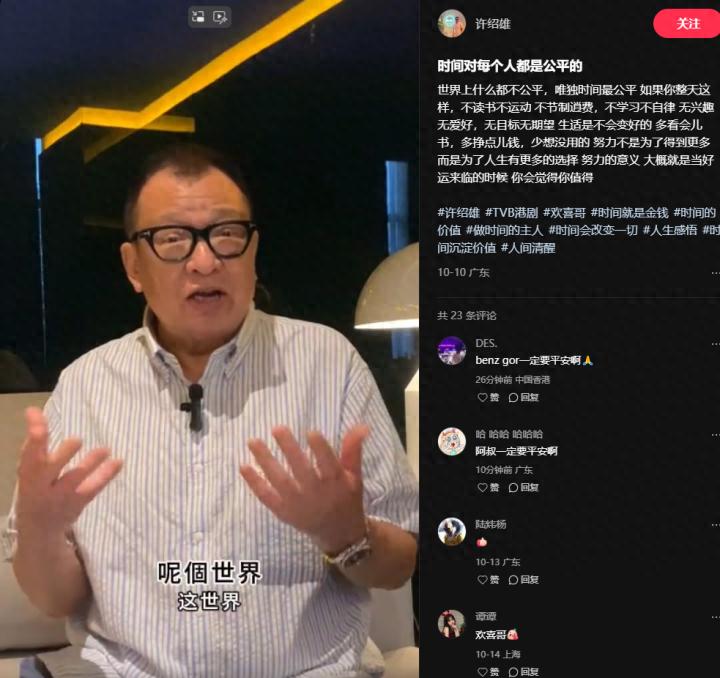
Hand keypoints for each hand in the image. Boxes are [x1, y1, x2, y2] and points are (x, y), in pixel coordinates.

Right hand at [15, 407, 122, 535]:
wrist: (38, 529)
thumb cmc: (36, 486)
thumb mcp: (31, 467)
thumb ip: (35, 442)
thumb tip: (33, 410)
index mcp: (27, 474)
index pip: (29, 455)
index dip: (34, 439)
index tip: (38, 420)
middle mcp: (40, 487)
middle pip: (48, 471)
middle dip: (62, 456)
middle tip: (76, 440)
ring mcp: (60, 497)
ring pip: (74, 479)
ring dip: (90, 464)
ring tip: (105, 449)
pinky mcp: (78, 503)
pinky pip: (92, 488)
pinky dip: (106, 475)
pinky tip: (118, 462)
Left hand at [240, 424, 368, 554]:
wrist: (340, 534)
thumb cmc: (347, 498)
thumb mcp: (355, 475)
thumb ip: (353, 450)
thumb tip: (362, 425)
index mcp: (335, 483)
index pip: (328, 464)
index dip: (320, 448)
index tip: (310, 431)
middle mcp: (315, 494)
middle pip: (301, 469)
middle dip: (289, 449)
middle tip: (277, 428)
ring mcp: (297, 504)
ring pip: (280, 481)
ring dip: (266, 461)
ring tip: (253, 442)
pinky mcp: (284, 512)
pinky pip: (267, 497)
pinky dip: (255, 483)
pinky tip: (244, 466)